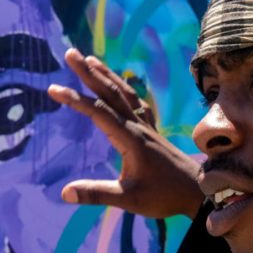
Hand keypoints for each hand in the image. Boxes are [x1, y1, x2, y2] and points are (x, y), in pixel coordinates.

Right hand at [47, 49, 204, 218]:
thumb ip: (96, 194)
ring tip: (90, 59)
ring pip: (124, 93)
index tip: (53, 89)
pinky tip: (121, 84)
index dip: (75, 100)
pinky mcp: (152, 131)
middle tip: (70, 53)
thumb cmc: (164, 197)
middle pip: (110, 92)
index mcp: (129, 139)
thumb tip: (64, 194)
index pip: (98, 112)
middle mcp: (137, 126)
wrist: (199, 192)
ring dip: (106, 74)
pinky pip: (136, 102)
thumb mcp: (128, 200)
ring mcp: (147, 126)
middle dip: (88, 72)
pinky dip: (125, 88)